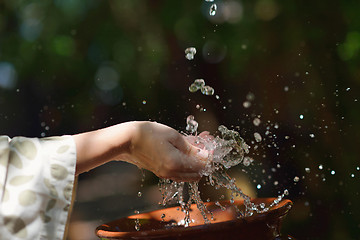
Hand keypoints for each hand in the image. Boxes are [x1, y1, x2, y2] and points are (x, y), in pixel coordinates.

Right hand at [73, 121, 209, 180]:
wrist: (126, 140)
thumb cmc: (149, 134)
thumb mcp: (173, 136)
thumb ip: (191, 147)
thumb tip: (206, 154)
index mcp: (176, 164)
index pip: (202, 165)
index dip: (209, 154)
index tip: (210, 142)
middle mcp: (172, 173)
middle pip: (197, 172)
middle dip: (204, 158)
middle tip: (205, 141)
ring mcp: (165, 174)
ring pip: (188, 172)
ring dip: (195, 159)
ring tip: (196, 141)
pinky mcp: (160, 171)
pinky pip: (179, 170)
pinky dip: (185, 161)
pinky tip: (184, 146)